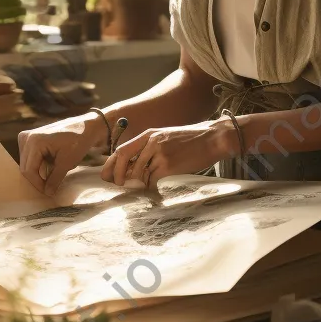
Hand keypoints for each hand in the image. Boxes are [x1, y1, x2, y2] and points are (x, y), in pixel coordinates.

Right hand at [18, 112, 106, 195]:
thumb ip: (55, 179)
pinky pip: (29, 157)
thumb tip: (47, 193)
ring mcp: (27, 136)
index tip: (48, 193)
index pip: (29, 170)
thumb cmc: (78, 142)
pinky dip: (38, 165)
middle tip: (49, 189)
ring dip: (37, 173)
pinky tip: (49, 168)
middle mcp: (27, 137)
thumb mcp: (67, 163)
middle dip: (37, 180)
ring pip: (27, 163)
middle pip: (26, 167)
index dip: (38, 184)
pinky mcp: (30, 138)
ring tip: (51, 179)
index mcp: (34, 141)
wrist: (85, 127)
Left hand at [100, 118, 236, 188]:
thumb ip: (150, 149)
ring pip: (140, 174)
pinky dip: (154, 187)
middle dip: (118, 175)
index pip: (121, 150)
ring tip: (155, 181)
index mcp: (149, 134)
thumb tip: (133, 168)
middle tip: (119, 185)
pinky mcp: (169, 166)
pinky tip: (162, 185)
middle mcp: (151, 142)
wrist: (213, 138)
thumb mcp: (166, 138)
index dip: (111, 165)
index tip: (107, 176)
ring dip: (143, 182)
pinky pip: (153, 181)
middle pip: (124, 160)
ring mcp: (159, 154)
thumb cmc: (191, 141)